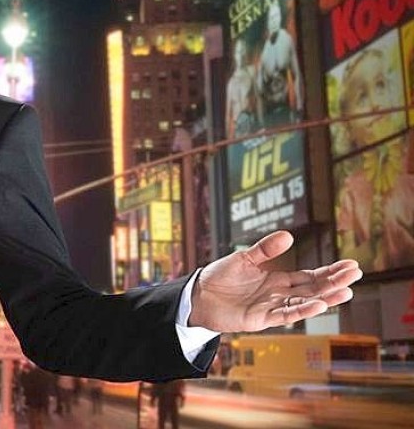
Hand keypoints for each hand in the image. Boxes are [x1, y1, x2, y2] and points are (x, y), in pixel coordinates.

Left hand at [188, 231, 361, 332]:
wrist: (198, 294)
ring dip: (325, 298)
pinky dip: (302, 311)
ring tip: (346, 291)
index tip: (351, 265)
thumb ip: (265, 249)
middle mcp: (279, 295)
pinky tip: (318, 305)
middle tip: (356, 274)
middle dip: (335, 282)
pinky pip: (285, 315)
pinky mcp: (260, 319)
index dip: (330, 272)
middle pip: (313, 289)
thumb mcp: (244, 258)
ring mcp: (272, 307)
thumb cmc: (220, 276)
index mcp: (278, 280)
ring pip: (304, 303)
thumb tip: (289, 236)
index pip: (310, 276)